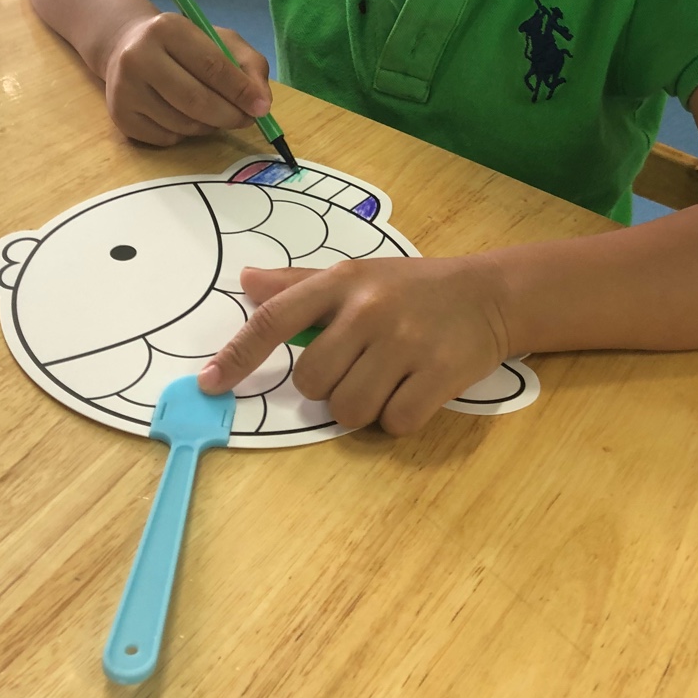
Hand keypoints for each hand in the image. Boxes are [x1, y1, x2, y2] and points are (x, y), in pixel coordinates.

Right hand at [103, 12, 271, 145]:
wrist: (126, 47)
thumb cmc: (184, 46)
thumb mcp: (220, 41)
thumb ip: (250, 66)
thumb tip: (261, 105)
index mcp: (167, 29)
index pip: (211, 66)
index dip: (240, 91)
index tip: (261, 108)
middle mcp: (138, 57)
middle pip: (195, 100)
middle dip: (230, 115)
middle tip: (246, 120)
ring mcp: (124, 89)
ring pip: (183, 124)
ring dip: (209, 126)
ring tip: (214, 113)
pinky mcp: (120, 116)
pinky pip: (167, 138)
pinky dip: (186, 135)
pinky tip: (185, 116)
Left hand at [198, 256, 513, 436]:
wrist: (489, 293)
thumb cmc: (412, 287)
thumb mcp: (357, 274)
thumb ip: (299, 284)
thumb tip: (244, 281)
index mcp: (342, 282)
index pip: (274, 319)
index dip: (237, 354)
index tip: (208, 383)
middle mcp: (369, 309)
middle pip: (312, 383)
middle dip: (329, 387)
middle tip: (361, 366)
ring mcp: (405, 341)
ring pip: (349, 409)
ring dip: (363, 407)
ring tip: (389, 378)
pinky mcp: (439, 373)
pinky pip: (394, 423)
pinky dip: (400, 417)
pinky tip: (415, 389)